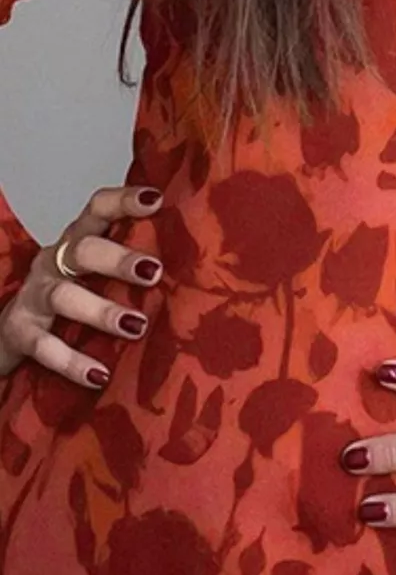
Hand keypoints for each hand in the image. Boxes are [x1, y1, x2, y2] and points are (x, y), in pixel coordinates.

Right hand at [0, 184, 164, 385]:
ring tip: (135, 326)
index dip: (124, 200)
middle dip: (118, 259)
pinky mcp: (19, 333)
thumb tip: (199, 267)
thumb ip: (132, 265)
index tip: (157, 200)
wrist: (10, 332)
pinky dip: (72, 362)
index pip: (98, 209)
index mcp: (78, 241)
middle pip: (83, 250)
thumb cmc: (70, 297)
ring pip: (64, 297)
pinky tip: (99, 375)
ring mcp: (34, 297)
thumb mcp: (96, 273)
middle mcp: (54, 262)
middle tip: (153, 272)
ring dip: (101, 311)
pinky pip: (44, 347)